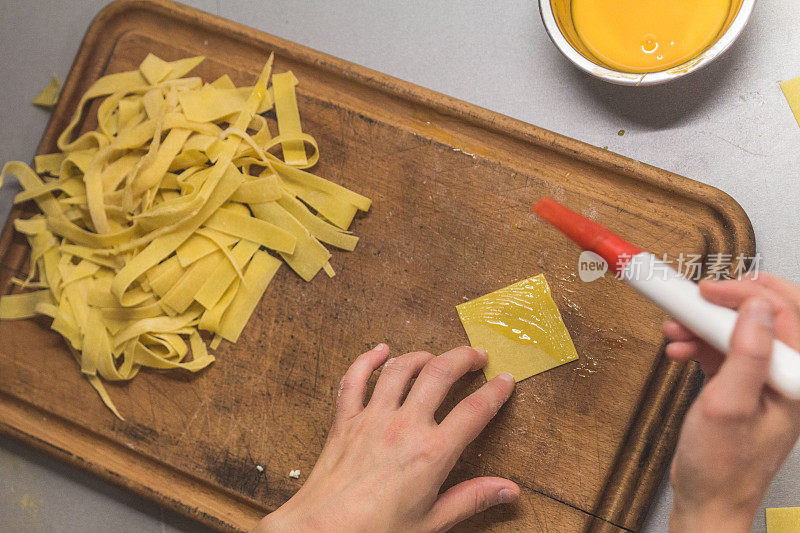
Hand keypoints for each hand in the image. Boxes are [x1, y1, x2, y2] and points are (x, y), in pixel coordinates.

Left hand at [254, 344, 518, 532]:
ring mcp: (373, 417)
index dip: (495, 392)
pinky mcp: (346, 419)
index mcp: (432, 453)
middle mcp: (405, 426)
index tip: (506, 381)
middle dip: (463, 358)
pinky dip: (367, 360)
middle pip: (440, 374)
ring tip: (436, 356)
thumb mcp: (432, 522)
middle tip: (477, 355)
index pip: (474, 411)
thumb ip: (471, 499)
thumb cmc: (376, 532)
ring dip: (422, 355)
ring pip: (401, 368)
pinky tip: (380, 350)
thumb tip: (509, 490)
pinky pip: (355, 379)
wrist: (323, 531)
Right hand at [663, 274, 799, 531]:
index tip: (706, 290)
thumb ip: (746, 354)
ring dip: (703, 324)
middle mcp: (784, 376)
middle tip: (694, 299)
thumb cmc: (722, 467)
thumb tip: (756, 308)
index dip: (742, 294)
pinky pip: (723, 348)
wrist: (707, 499)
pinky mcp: (742, 384)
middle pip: (762, 316)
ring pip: (737, 329)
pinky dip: (698, 343)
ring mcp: (764, 380)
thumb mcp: (729, 406)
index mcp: (795, 380)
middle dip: (723, 304)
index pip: (780, 315)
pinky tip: (680, 350)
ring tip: (676, 331)